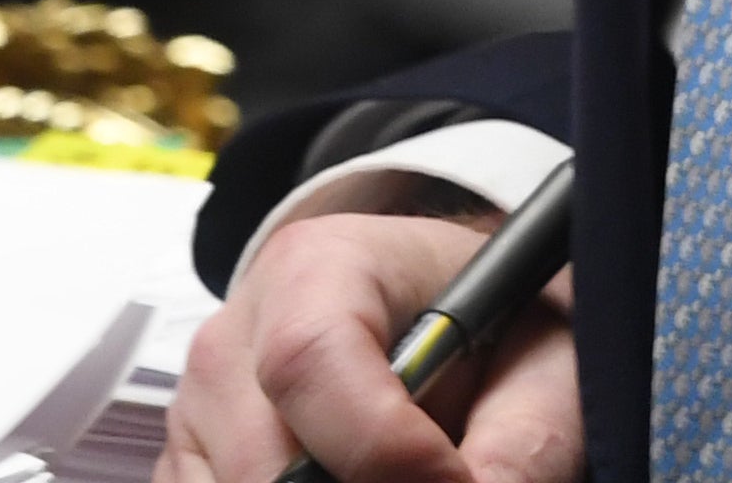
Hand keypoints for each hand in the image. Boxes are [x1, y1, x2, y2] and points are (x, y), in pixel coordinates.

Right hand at [163, 207, 581, 482]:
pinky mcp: (191, 466)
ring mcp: (200, 409)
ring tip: (399, 477)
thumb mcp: (540, 367)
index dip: (385, 451)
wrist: (445, 316)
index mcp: (319, 268)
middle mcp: (235, 334)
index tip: (459, 482)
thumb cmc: (492, 329)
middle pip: (264, 463)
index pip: (310, 361)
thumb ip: (521, 446)